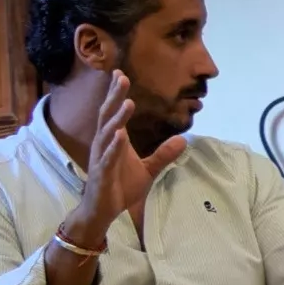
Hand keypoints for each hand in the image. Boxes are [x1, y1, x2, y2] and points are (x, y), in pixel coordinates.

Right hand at [61, 70, 185, 246]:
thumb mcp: (147, 170)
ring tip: (128, 103)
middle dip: (115, 97)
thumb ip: (163, 154)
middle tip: (122, 77)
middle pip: (108, 116)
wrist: (102, 211)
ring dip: (118, 119)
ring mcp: (101, 159)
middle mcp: (104, 145)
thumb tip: (183, 140)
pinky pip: (107, 159)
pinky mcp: (101, 174)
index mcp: (113, 141)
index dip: (116, 94)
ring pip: (108, 134)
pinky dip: (113, 147)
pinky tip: (120, 136)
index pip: (114, 113)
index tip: (120, 73)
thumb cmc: (120, 187)